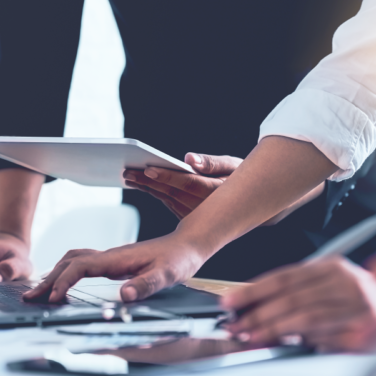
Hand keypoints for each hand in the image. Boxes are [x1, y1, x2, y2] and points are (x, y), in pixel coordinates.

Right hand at [24, 233, 207, 302]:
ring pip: (73, 259)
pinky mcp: (113, 261)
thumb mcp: (167, 275)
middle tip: (30, 298)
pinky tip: (64, 282)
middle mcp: (109, 255)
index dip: (65, 282)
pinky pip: (82, 263)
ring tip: (39, 291)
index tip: (54, 298)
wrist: (188, 244)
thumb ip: (146, 285)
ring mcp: (110, 257)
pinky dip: (66, 271)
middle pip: (69, 262)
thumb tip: (123, 296)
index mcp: (117, 258)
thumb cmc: (179, 259)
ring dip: (54, 273)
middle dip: (48, 279)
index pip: (81, 266)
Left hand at [123, 153, 240, 218]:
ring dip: (146, 187)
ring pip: (166, 198)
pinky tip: (140, 183)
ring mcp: (195, 214)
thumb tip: (190, 159)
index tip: (148, 168)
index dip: (167, 176)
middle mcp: (204, 207)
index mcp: (216, 191)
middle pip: (171, 192)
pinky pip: (167, 202)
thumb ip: (213, 163)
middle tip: (127, 171)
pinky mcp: (188, 217)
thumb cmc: (240, 177)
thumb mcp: (234, 165)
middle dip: (148, 181)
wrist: (248, 203)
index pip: (187, 183)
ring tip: (128, 176)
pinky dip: (153, 192)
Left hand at [221, 256, 375, 352]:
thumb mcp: (331, 284)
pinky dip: (308, 341)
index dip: (254, 289)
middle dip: (259, 312)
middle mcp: (346, 282)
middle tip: (236, 325)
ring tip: (253, 336)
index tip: (230, 301)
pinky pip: (330, 337)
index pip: (285, 277)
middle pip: (292, 297)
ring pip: (308, 316)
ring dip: (276, 328)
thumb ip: (300, 293)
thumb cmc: (363, 296)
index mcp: (332, 267)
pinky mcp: (367, 330)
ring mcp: (358, 306)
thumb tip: (259, 307)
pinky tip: (292, 344)